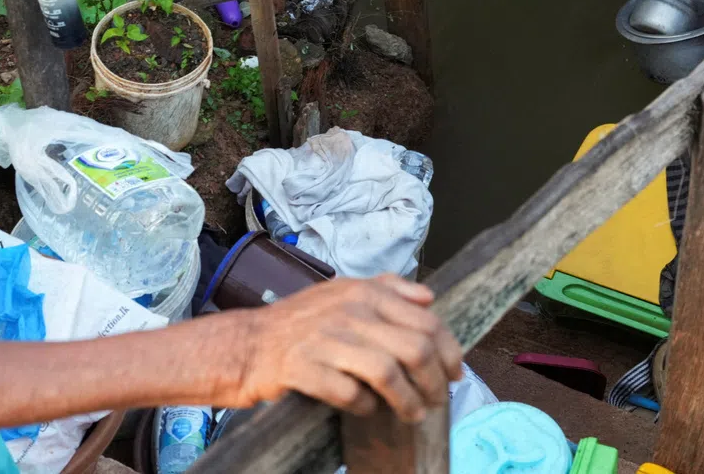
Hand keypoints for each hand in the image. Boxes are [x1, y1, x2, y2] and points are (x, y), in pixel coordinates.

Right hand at [239, 276, 462, 422]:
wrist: (248, 344)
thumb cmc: (301, 322)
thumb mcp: (344, 292)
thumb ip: (388, 289)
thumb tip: (429, 297)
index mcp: (364, 291)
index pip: (426, 320)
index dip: (449, 351)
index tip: (455, 374)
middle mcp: (349, 310)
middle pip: (414, 349)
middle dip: (435, 382)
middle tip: (438, 400)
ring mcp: (326, 338)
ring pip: (388, 373)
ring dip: (408, 401)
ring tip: (413, 414)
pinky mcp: (305, 367)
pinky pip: (350, 393)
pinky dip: (365, 406)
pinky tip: (368, 409)